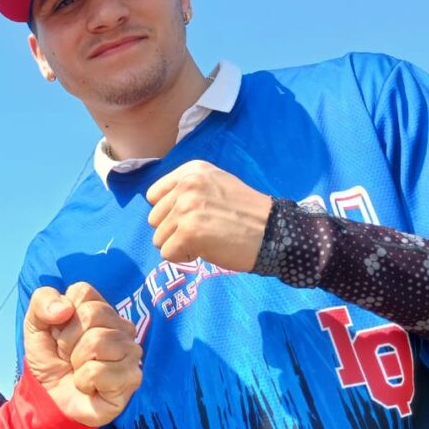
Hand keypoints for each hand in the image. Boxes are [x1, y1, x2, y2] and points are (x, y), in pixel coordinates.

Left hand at [23, 282, 141, 426]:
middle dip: (68, 340)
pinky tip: (89, 386)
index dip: (62, 315)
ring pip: (97, 341)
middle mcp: (122, 326)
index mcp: (101, 309)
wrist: (51, 399)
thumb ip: (41, 302)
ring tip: (79, 370)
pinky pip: (98, 371)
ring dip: (76, 362)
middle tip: (69, 356)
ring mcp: (131, 352)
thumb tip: (64, 308)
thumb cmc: (50, 360)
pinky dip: (84, 381)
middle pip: (91, 314)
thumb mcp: (35, 326)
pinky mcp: (132, 378)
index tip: (60, 333)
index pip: (83, 292)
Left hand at [146, 160, 272, 271]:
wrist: (274, 232)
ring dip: (180, 245)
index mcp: (191, 171)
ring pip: (159, 239)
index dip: (169, 212)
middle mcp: (186, 185)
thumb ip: (186, 190)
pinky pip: (167, 254)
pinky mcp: (188, 232)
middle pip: (154, 219)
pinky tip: (207, 249)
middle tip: (204, 230)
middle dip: (174, 230)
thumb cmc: (246, 213)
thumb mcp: (215, 184)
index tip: (193, 216)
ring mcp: (186, 209)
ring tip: (208, 239)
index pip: (154, 196)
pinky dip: (184, 257)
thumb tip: (159, 208)